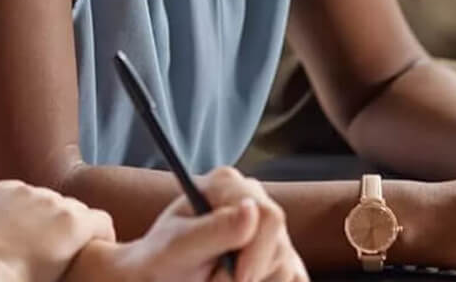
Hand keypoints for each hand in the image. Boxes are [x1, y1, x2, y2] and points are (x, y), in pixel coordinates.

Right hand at [0, 180, 114, 281]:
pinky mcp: (73, 223)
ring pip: (75, 213)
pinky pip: (101, 223)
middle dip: (51, 228)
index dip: (26, 224)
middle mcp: (25, 190)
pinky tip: (97, 255)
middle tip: (50, 258)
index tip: (26, 247)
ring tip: (74, 261)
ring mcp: (50, 204)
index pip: (21, 199)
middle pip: (49, 205)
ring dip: (76, 234)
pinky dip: (103, 237)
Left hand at [70, 167, 306, 281]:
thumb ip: (215, 229)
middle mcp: (253, 200)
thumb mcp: (180, 245)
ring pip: (286, 269)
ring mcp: (271, 230)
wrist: (162, 277)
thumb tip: (251, 209)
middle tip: (215, 278)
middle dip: (250, 274)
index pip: (268, 215)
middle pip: (280, 247)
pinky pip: (293, 281)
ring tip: (219, 279)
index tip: (236, 277)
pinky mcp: (284, 259)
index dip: (256, 253)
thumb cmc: (164, 258)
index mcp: (226, 184)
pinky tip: (243, 281)